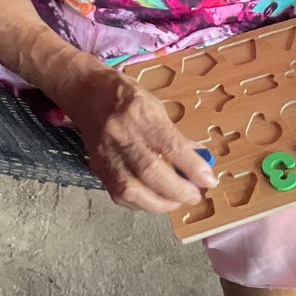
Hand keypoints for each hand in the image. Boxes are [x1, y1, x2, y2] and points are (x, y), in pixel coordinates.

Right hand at [60, 64, 217, 214]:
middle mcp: (121, 135)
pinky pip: (119, 195)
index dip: (191, 166)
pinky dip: (140, 203)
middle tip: (194, 196)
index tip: (208, 180)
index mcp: (140, 113)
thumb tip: (200, 159)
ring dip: (159, 203)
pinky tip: (153, 200)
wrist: (86, 92)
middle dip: (177, 190)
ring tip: (176, 202)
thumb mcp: (155, 106)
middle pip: (150, 171)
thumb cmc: (126, 96)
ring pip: (131, 189)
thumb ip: (175, 135)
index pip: (169, 144)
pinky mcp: (97, 168)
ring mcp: (106, 154)